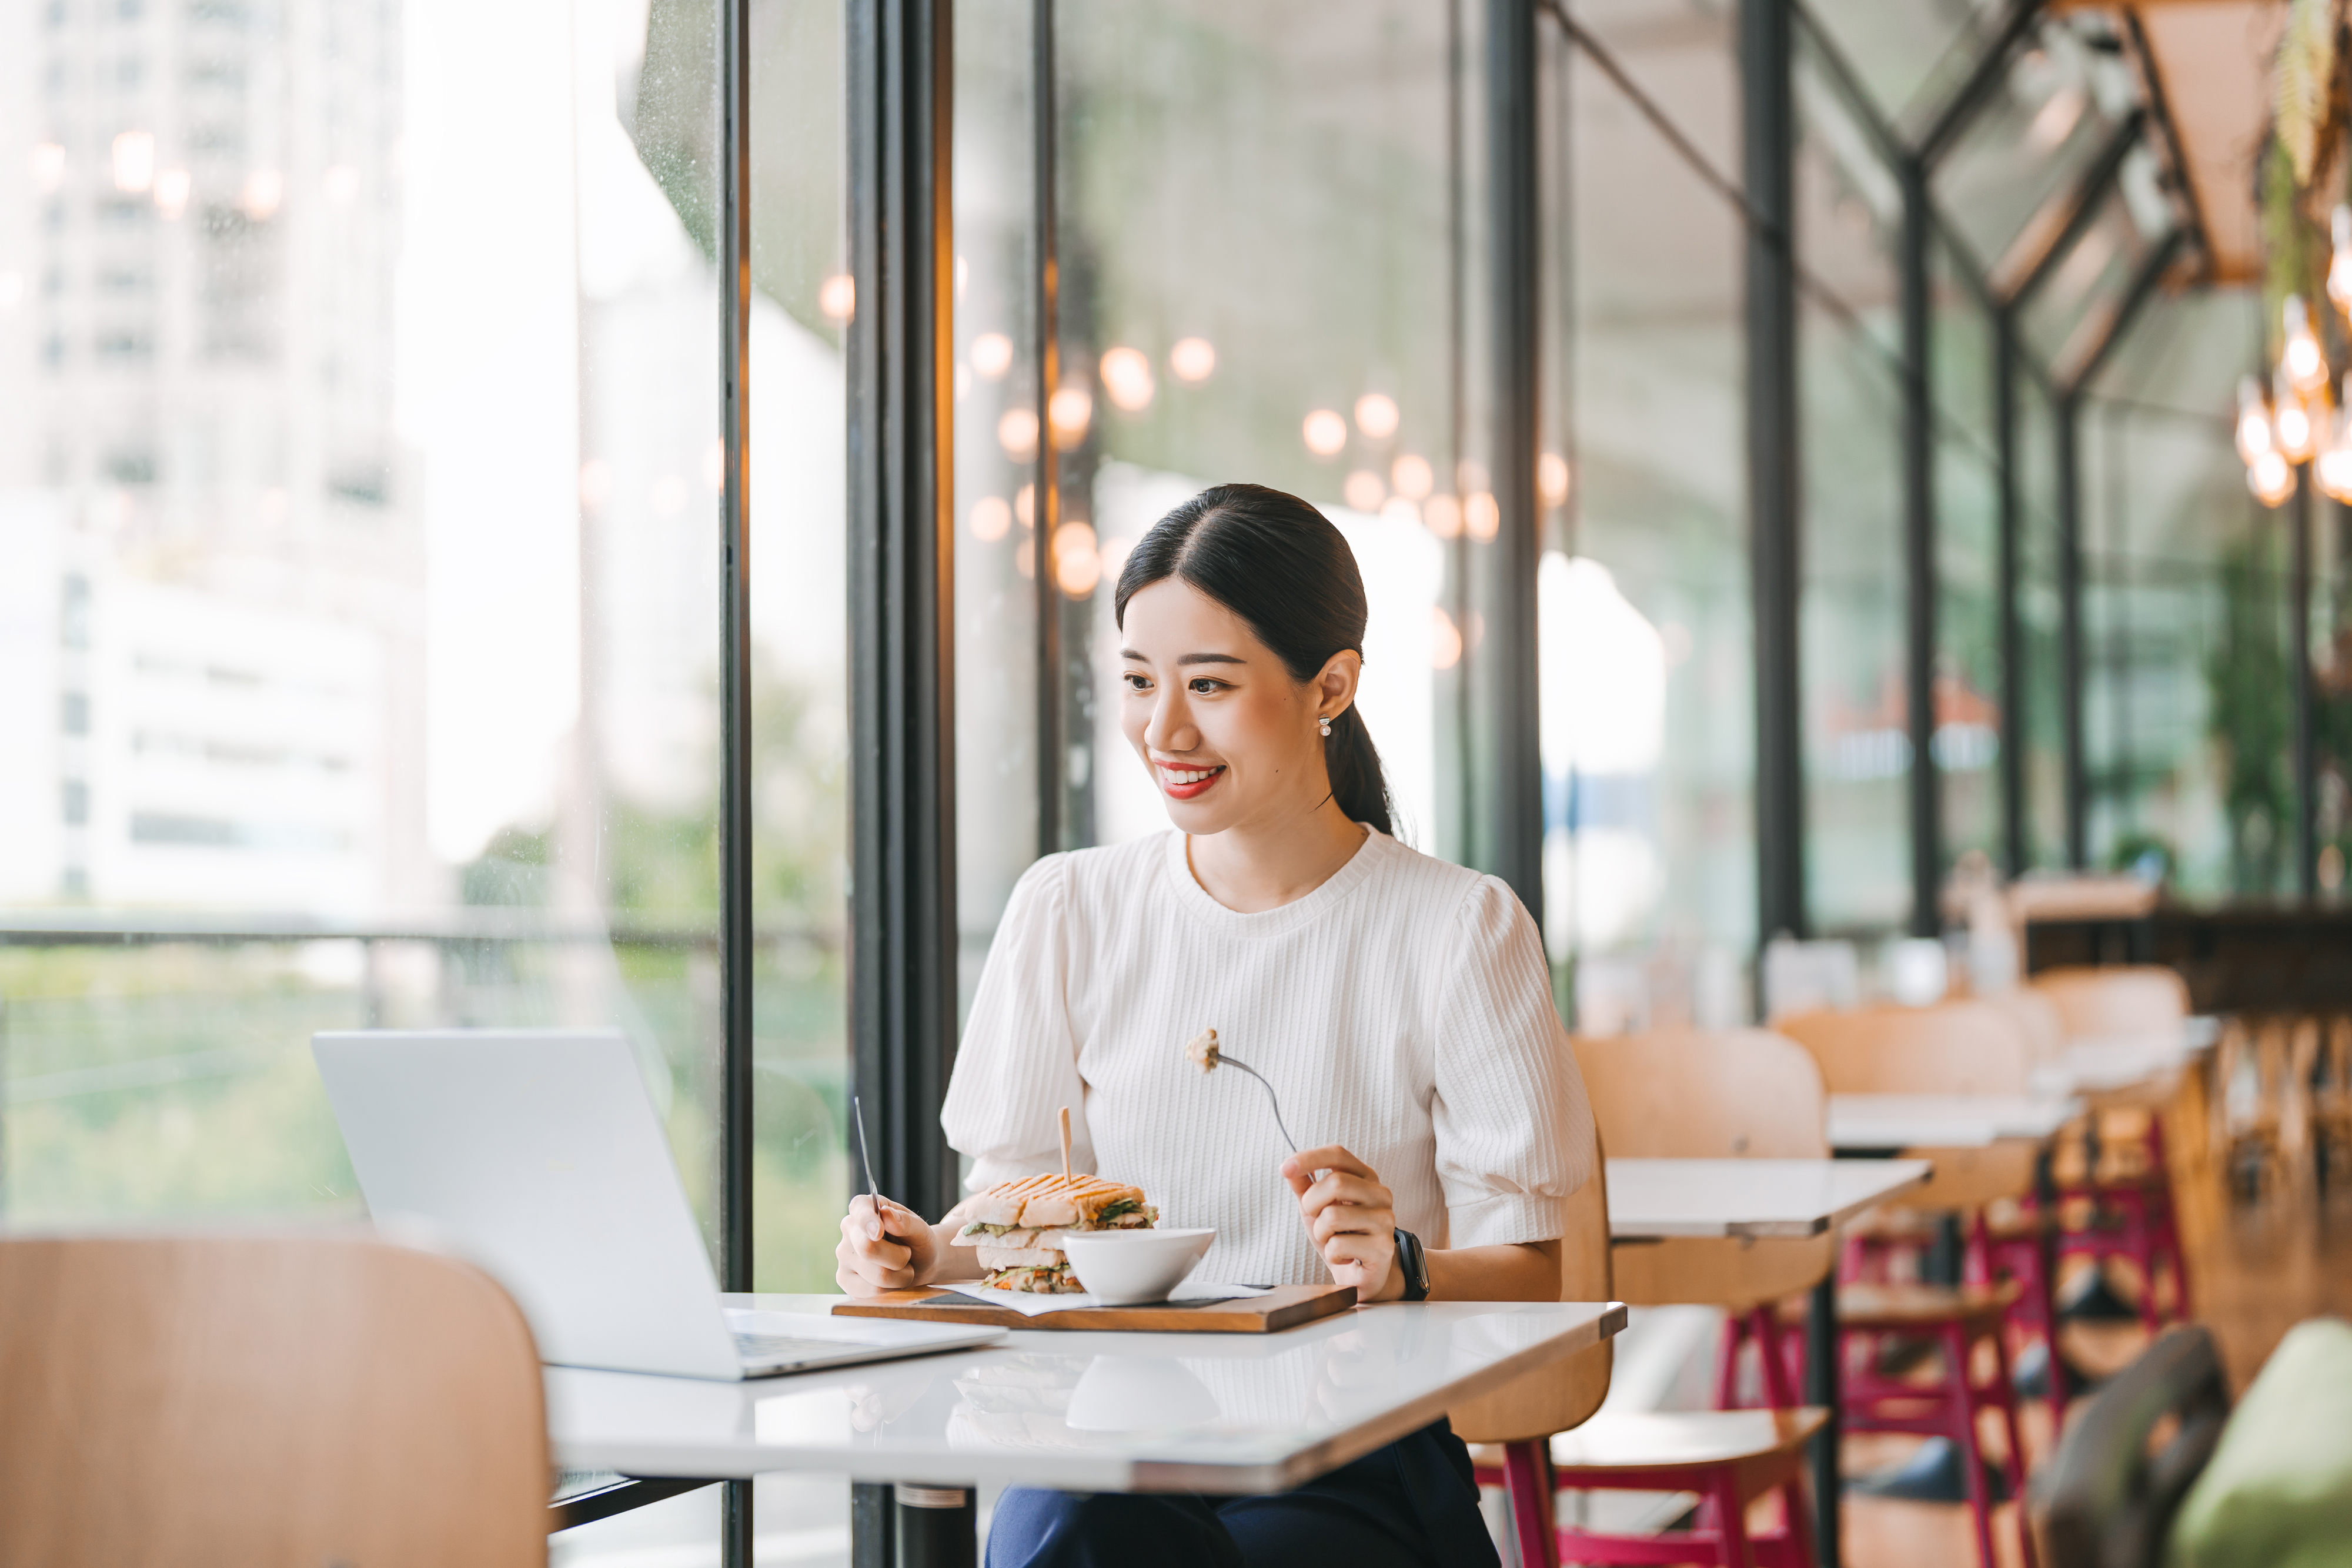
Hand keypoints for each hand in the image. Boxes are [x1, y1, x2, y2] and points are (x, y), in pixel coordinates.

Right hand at [835, 1195, 939, 1295]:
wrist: (919, 1265)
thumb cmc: (917, 1242)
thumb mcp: (920, 1229)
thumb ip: (906, 1221)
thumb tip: (886, 1214)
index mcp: (863, 1208)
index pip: (859, 1209)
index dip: (868, 1221)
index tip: (879, 1232)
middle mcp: (849, 1230)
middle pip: (868, 1248)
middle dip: (899, 1257)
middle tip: (907, 1254)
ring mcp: (843, 1257)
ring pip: (876, 1275)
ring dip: (900, 1276)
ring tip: (902, 1269)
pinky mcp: (844, 1281)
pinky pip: (872, 1292)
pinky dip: (892, 1290)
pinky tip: (892, 1281)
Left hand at [1281, 1145, 1401, 1302]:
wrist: (1361, 1276)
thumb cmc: (1340, 1237)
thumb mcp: (1317, 1209)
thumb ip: (1304, 1187)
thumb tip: (1288, 1168)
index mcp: (1366, 1178)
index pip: (1338, 1155)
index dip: (1309, 1158)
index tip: (1284, 1168)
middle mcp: (1381, 1194)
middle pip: (1335, 1183)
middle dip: (1312, 1205)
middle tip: (1318, 1220)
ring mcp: (1385, 1220)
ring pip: (1333, 1216)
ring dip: (1321, 1233)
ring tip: (1333, 1241)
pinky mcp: (1383, 1247)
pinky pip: (1338, 1245)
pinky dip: (1331, 1254)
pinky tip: (1345, 1257)